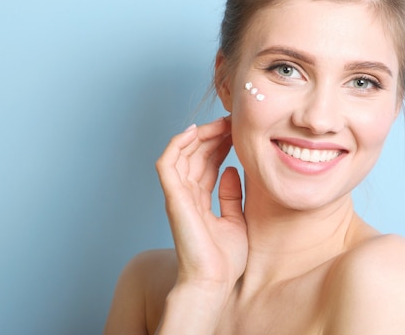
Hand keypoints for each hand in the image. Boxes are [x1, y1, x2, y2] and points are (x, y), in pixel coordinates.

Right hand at [155, 117, 247, 291]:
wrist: (214, 281)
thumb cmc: (224, 259)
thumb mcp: (235, 220)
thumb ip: (230, 195)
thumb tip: (230, 170)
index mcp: (200, 200)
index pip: (206, 163)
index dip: (219, 144)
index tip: (236, 132)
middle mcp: (186, 195)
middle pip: (195, 155)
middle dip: (212, 135)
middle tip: (231, 122)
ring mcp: (178, 196)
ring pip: (181, 154)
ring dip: (199, 135)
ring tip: (219, 123)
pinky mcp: (174, 198)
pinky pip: (168, 164)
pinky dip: (177, 145)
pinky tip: (193, 131)